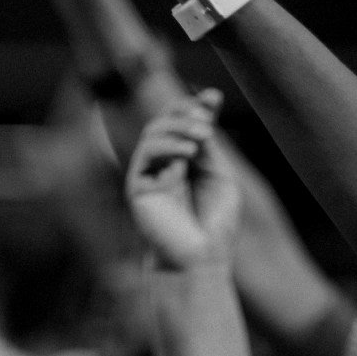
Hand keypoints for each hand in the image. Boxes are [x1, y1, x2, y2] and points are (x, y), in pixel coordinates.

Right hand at [126, 92, 240, 268]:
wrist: (201, 259)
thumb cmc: (215, 224)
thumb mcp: (220, 177)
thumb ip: (208, 149)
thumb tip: (200, 117)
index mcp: (186, 162)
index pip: (185, 125)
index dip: (196, 106)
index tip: (213, 95)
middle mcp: (164, 164)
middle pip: (165, 122)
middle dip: (184, 112)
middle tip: (206, 116)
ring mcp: (149, 174)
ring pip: (153, 133)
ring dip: (178, 126)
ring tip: (203, 134)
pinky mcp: (136, 186)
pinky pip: (145, 154)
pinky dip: (166, 146)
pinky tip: (188, 154)